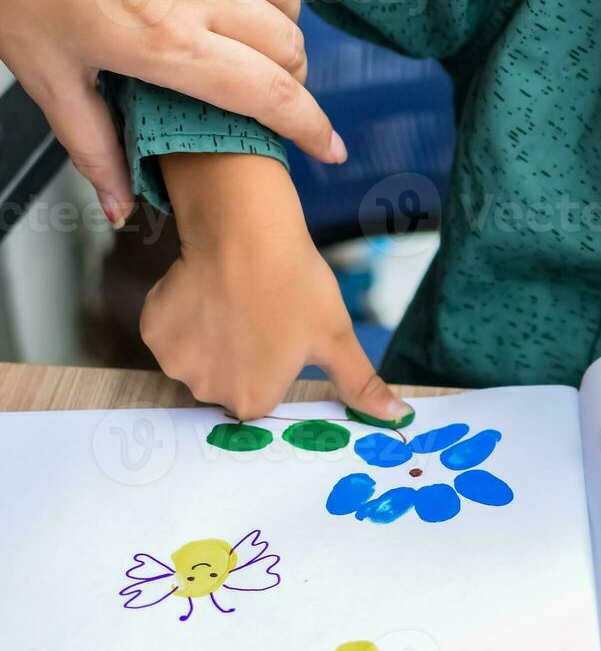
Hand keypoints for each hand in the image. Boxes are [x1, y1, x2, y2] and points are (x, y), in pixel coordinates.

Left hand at [0, 0, 347, 225]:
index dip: (309, 127)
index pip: (268, 95)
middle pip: (285, 45)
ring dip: (286, 18)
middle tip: (270, 85)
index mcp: (164, 43)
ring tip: (268, 31)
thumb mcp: (45, 74)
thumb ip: (94, 144)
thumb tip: (123, 208)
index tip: (329, 148)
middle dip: (290, 75)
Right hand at [141, 154, 406, 423]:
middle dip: (241, 354)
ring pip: (198, 356)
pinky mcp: (153, 330)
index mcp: (252, 400)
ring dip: (213, 335)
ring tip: (234, 300)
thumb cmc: (296, 285)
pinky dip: (186, 314)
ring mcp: (174, 362)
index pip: (262, 394)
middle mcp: (207, 391)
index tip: (279, 334)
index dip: (273, 362)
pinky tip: (207, 289)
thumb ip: (360, 385)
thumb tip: (398, 418)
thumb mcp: (337, 337)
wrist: (245, 232)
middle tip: (259, 314)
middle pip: (226, 380)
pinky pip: (171, 330)